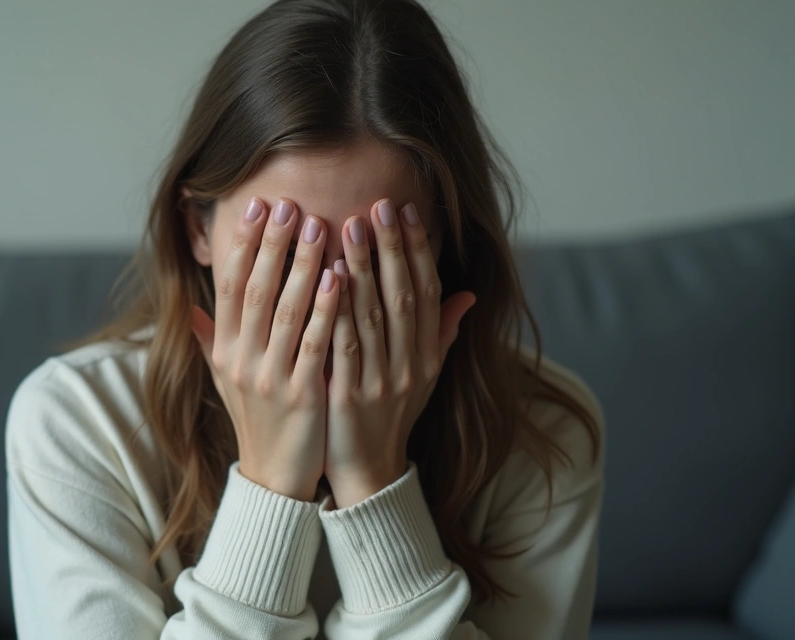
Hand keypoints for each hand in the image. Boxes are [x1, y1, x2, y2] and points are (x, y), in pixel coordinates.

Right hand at [191, 197, 339, 501]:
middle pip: (254, 290)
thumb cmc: (256, 420)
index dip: (243, 244)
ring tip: (319, 226)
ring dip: (301, 266)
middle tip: (289, 204)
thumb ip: (210, 340)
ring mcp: (269, 378)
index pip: (229, 286)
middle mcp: (241, 360)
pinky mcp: (301, 396)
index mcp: (225, 350)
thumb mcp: (224, 379)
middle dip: (272, 244)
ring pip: (285, 311)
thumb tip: (190, 309)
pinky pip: (313, 344)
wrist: (274, 477)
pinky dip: (326, 310)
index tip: (256, 206)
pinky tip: (340, 278)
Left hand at [325, 199, 475, 507]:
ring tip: (348, 226)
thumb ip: (442, 333)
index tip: (407, 210)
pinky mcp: (349, 397)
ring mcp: (380, 381)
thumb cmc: (391, 415)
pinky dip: (337, 309)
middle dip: (391, 248)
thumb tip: (469, 294)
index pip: (428, 292)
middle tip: (378, 204)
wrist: (368, 472)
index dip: (418, 250)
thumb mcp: (424, 376)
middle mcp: (409, 365)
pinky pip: (343, 346)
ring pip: (373, 316)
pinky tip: (325, 278)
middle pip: (403, 296)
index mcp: (427, 355)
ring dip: (362, 268)